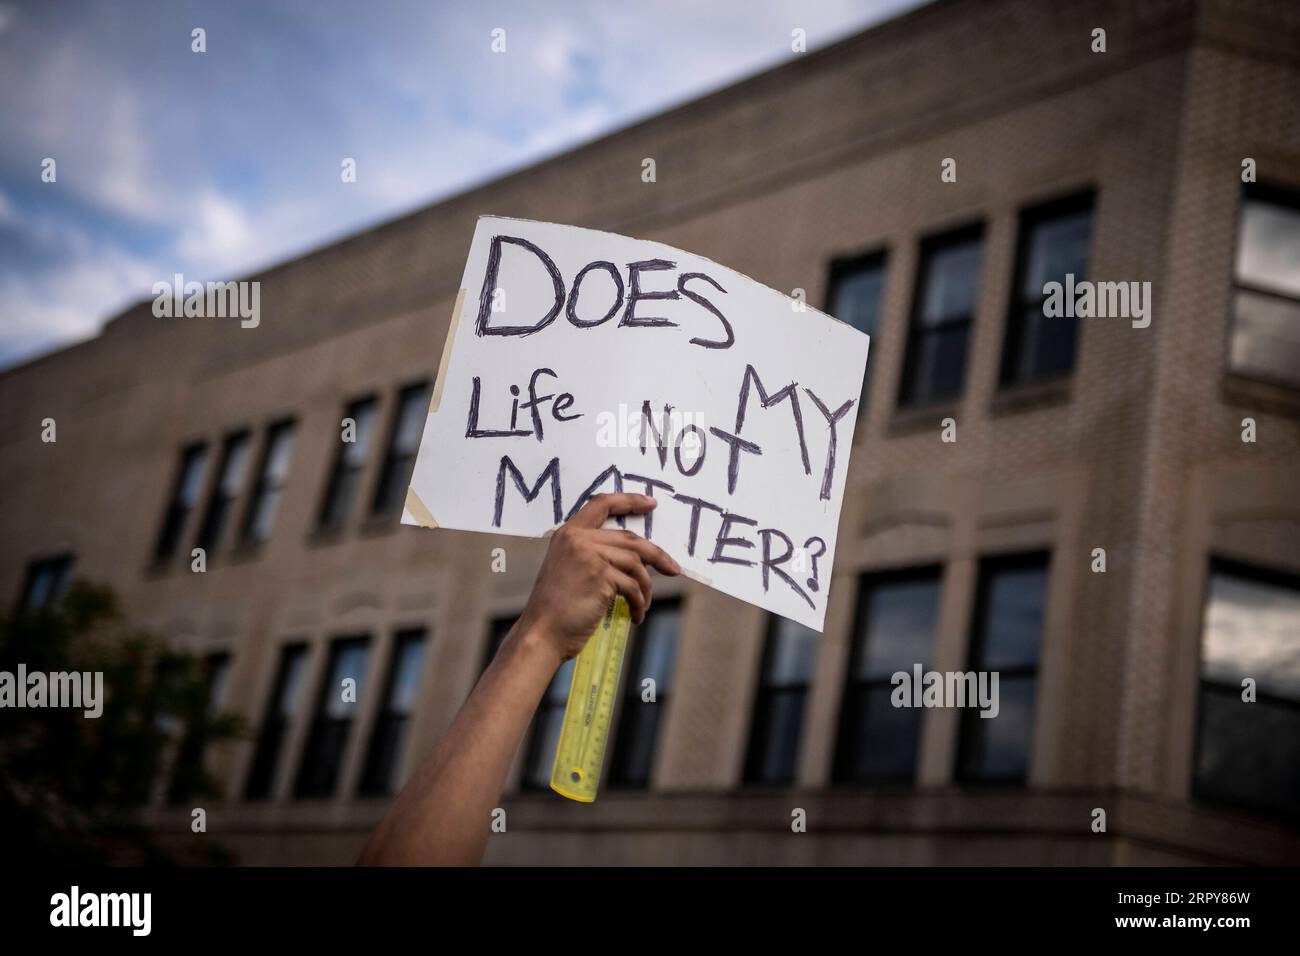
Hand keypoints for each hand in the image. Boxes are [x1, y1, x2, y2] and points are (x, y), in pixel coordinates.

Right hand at [517, 493, 680, 661]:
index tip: (651, 503)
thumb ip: (593, 554)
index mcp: (568, 533)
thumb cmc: (556, 608)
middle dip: (656, 555)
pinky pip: (633, 586)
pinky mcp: (601, 576)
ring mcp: (590, 555)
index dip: (629, 500)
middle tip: (673, 569)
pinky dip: (639, 602)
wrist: (542, 633)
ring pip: (636, 563)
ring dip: (646, 587)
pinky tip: (636, 615)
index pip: (602, 504)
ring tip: (643, 604)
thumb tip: (636, 557)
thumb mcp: (569, 569)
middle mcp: (578, 539)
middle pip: (630, 538)